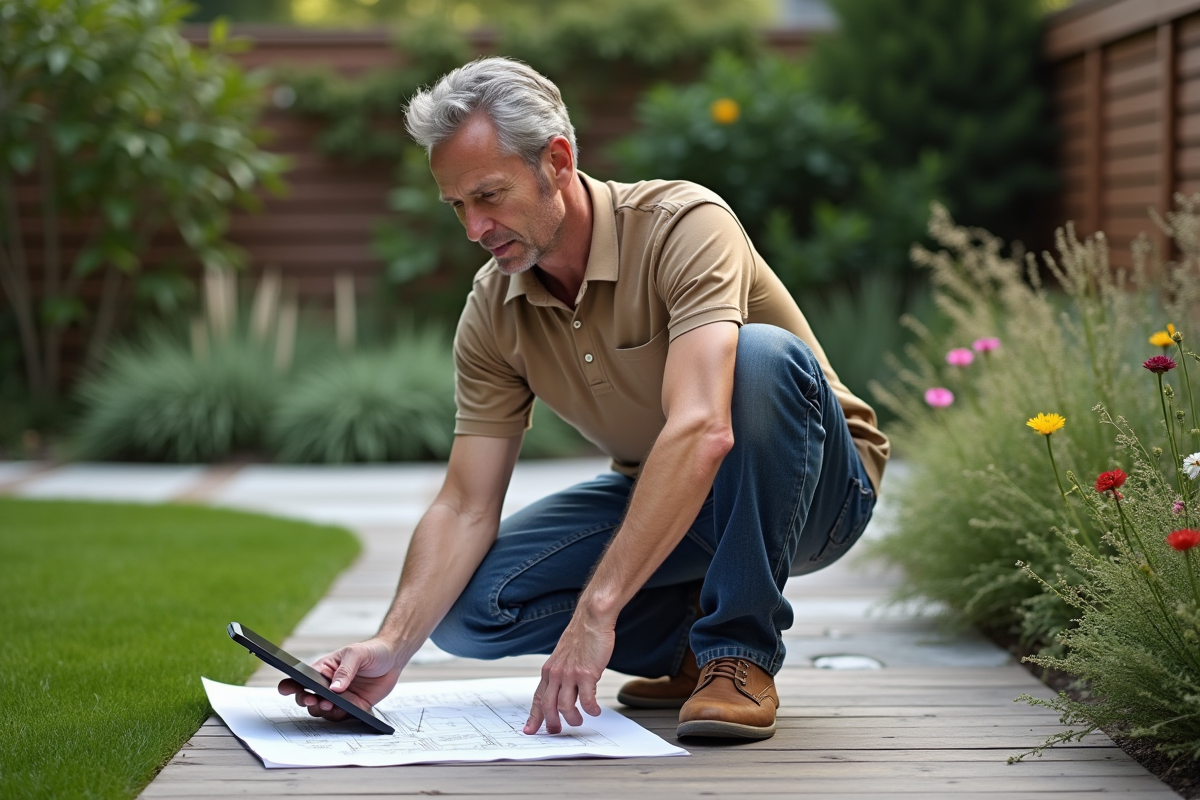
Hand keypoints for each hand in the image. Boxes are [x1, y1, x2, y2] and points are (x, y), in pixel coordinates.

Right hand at [277, 637, 400, 720]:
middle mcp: (328, 685)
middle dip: (306, 700)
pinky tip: (343, 711)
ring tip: (328, 704)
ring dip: (322, 710)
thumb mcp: (356, 654)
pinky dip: (339, 716)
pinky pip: (341, 716)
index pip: (302, 679)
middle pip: (308, 698)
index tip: (286, 689)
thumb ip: (345, 670)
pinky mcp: (353, 707)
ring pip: (322, 710)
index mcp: (324, 669)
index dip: (291, 685)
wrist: (393, 658)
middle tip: (312, 699)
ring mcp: (340, 698)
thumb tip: (334, 689)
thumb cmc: (372, 651)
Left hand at [523, 607, 613, 734]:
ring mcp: (570, 674)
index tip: (529, 729)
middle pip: (547, 706)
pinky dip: (590, 709)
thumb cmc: (581, 636)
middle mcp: (556, 674)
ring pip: (565, 706)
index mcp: (549, 670)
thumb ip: (560, 673)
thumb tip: (563, 690)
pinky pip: (587, 700)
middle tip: (556, 731)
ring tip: (578, 721)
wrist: (591, 620)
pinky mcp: (586, 674)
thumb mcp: (563, 656)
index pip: (538, 697)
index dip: (533, 716)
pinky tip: (595, 711)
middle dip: (551, 722)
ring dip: (572, 718)